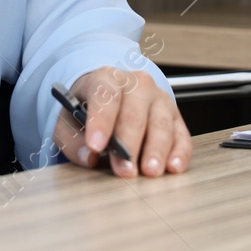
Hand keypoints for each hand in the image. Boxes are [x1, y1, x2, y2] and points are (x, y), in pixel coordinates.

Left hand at [54, 67, 191, 177]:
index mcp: (106, 78)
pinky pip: (181, 135)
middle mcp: (137, 84)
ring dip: (156, 149)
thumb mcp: (69, 121)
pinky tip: (173, 167)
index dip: (100, 121)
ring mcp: (159, 99)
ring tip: (150, 171)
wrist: (112, 95)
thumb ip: (73, 140)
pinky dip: (179, 152)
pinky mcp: (175, 117)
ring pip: (160, 123)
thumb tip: (89, 157)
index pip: (104, 95)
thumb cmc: (88, 109)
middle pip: (134, 113)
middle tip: (124, 169)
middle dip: (129, 144)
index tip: (95, 146)